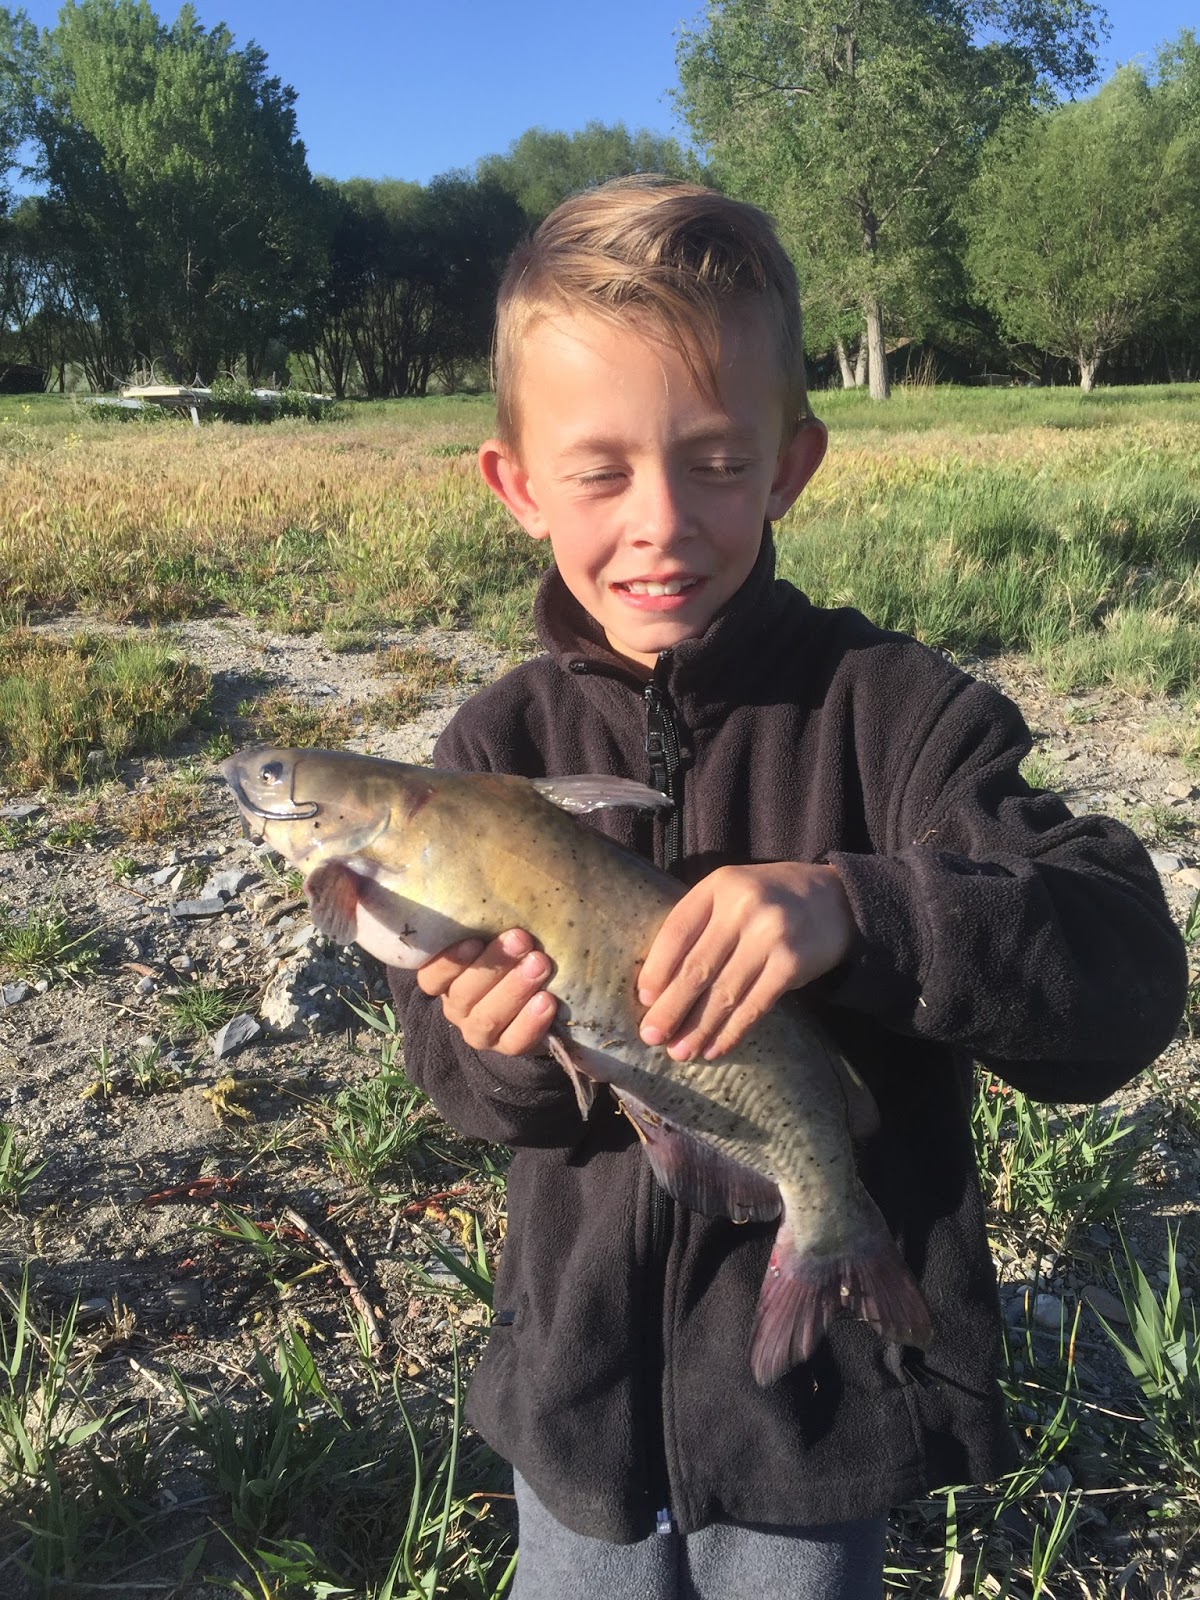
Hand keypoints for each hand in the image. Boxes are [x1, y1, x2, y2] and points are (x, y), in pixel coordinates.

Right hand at [418, 928, 555, 1055]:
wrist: (530, 999)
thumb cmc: (506, 953)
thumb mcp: (491, 936)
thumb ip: (487, 922)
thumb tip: (504, 886)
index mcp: (444, 979)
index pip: (431, 975)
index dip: (450, 961)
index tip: (474, 940)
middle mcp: (457, 1006)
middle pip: (464, 993)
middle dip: (494, 965)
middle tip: (521, 939)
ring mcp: (479, 1031)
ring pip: (488, 1017)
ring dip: (514, 989)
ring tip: (540, 965)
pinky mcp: (506, 1047)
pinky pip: (514, 1041)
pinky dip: (531, 1023)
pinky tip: (547, 1001)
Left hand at [636, 862, 854, 1061]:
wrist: (836, 900)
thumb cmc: (769, 900)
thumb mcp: (732, 893)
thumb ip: (701, 924)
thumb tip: (660, 985)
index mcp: (719, 885)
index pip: (677, 931)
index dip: (657, 969)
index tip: (644, 999)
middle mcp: (743, 907)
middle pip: (696, 968)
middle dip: (671, 1008)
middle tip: (651, 1036)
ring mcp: (770, 936)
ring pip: (724, 993)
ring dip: (698, 1028)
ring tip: (679, 1052)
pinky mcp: (792, 965)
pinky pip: (754, 1006)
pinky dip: (731, 1032)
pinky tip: (713, 1049)